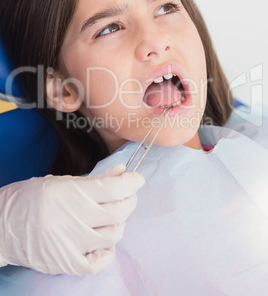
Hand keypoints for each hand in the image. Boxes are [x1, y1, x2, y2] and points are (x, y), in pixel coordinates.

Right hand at [0, 164, 144, 274]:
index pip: (113, 188)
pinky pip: (99, 261)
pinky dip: (107, 250)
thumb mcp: (60, 181)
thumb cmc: (29, 199)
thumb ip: (93, 180)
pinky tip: (102, 241)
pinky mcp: (65, 263)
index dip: (131, 182)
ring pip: (113, 234)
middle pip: (118, 211)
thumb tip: (122, 173)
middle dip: (129, 200)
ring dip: (118, 223)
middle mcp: (70, 217)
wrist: (0, 228)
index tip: (137, 179)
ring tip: (111, 217)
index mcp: (67, 192)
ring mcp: (68, 243)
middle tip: (126, 195)